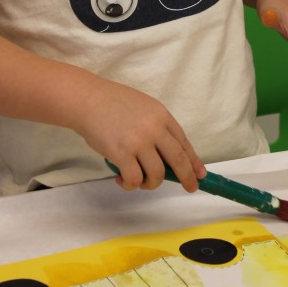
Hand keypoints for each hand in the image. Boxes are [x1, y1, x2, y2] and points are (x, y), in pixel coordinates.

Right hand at [78, 76, 205, 191]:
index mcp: (162, 115)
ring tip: (140, 181)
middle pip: (178, 160)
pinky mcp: (122, 154)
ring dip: (151, 184)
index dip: (194, 161)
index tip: (199, 174)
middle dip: (187, 177)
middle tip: (189, 187)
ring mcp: (139, 142)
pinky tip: (122, 179)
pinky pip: (135, 179)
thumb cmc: (112, 103)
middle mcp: (154, 128)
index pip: (184, 142)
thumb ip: (156, 127)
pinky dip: (131, 184)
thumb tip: (167, 155)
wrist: (88, 99)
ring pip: (157, 174)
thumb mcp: (143, 108)